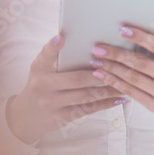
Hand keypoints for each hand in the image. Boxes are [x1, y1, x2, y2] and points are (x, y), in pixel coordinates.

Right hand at [7, 34, 126, 144]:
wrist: (27, 115)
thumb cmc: (41, 83)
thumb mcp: (41, 67)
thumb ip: (53, 54)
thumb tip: (70, 37)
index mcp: (39, 69)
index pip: (45, 55)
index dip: (53, 47)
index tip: (61, 38)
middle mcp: (43, 86)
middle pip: (76, 79)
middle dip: (100, 74)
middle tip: (119, 68)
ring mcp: (52, 104)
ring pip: (86, 96)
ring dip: (108, 90)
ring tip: (126, 83)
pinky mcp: (62, 117)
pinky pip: (88, 109)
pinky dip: (106, 104)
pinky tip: (120, 99)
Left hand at [89, 24, 153, 136]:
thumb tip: (143, 31)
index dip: (139, 37)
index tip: (122, 29)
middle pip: (141, 63)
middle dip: (117, 54)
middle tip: (99, 48)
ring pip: (133, 78)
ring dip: (112, 68)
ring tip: (97, 60)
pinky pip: (131, 92)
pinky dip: (115, 82)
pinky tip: (104, 75)